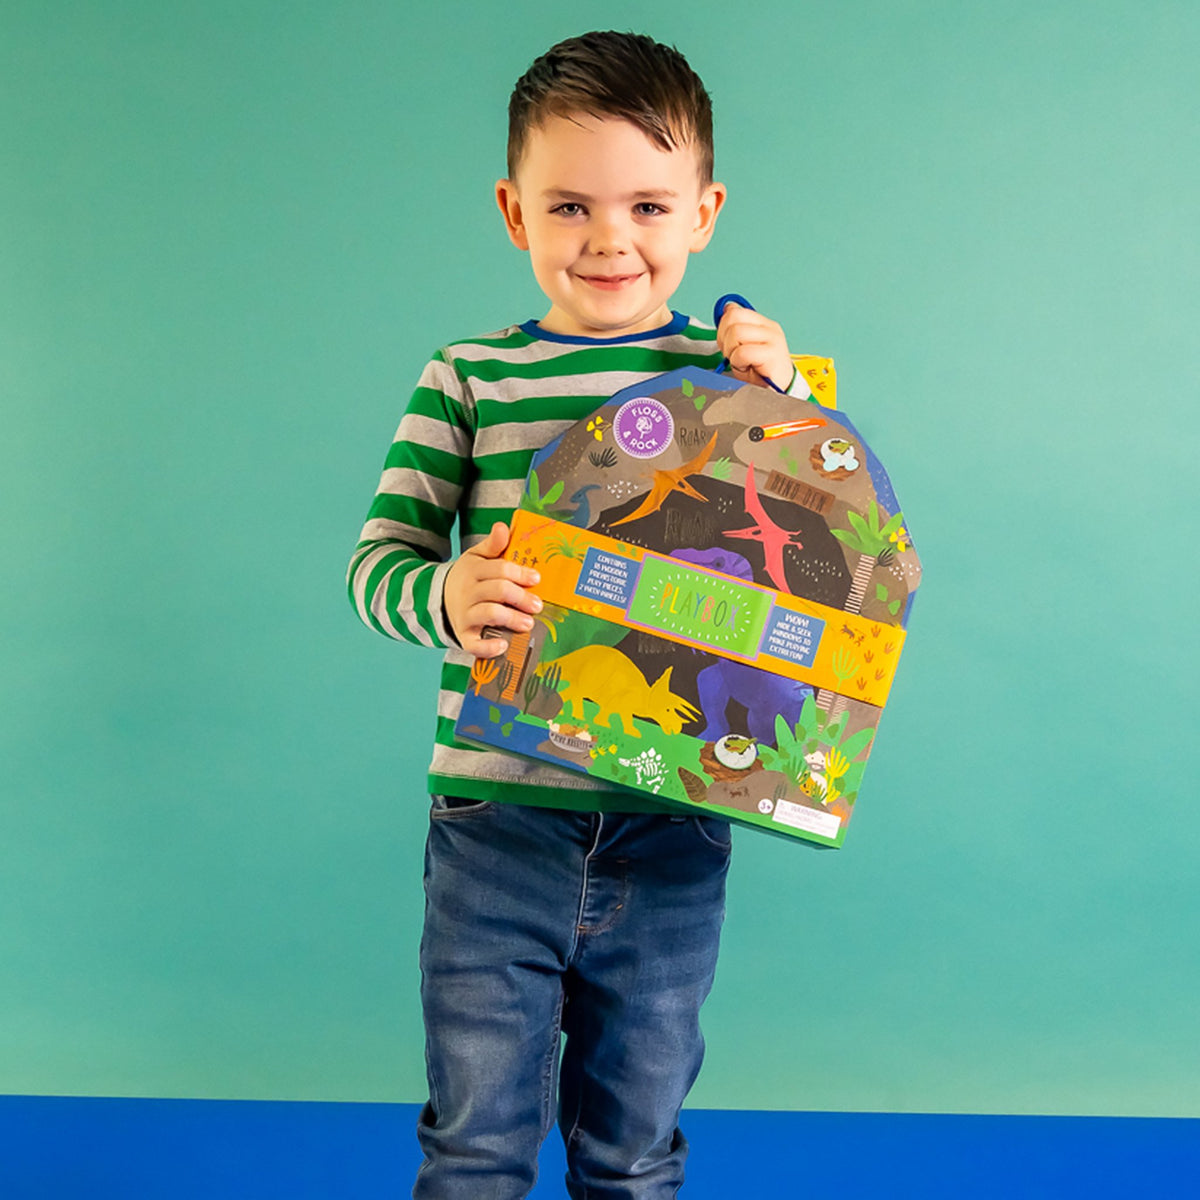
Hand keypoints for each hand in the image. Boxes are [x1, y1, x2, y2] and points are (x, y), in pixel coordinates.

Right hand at [443, 521, 541, 657]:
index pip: (500, 569)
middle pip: (498, 591)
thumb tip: (503, 526)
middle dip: (520, 597)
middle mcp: (468, 592)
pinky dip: (487, 647)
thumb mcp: (477, 558)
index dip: (520, 573)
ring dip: (511, 619)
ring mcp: (465, 614)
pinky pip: (473, 644)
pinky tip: (502, 645)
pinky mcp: (464, 635)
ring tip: (528, 623)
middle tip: (538, 605)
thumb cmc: (469, 578)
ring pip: (489, 614)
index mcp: (474, 571)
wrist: (439, 598)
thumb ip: (492, 545)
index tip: (536, 578)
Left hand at [716, 302, 793, 389]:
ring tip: (741, 362)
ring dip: (732, 352)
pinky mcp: (773, 353)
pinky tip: (747, 368)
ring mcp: (773, 339)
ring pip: (736, 332)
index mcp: (762, 324)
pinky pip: (743, 352)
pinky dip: (738, 362)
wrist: (778, 392)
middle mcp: (769, 328)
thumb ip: (734, 328)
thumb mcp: (743, 347)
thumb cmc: (760, 372)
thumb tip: (726, 308)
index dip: (723, 329)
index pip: (734, 311)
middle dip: (725, 339)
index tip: (728, 345)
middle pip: (733, 318)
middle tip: (733, 355)